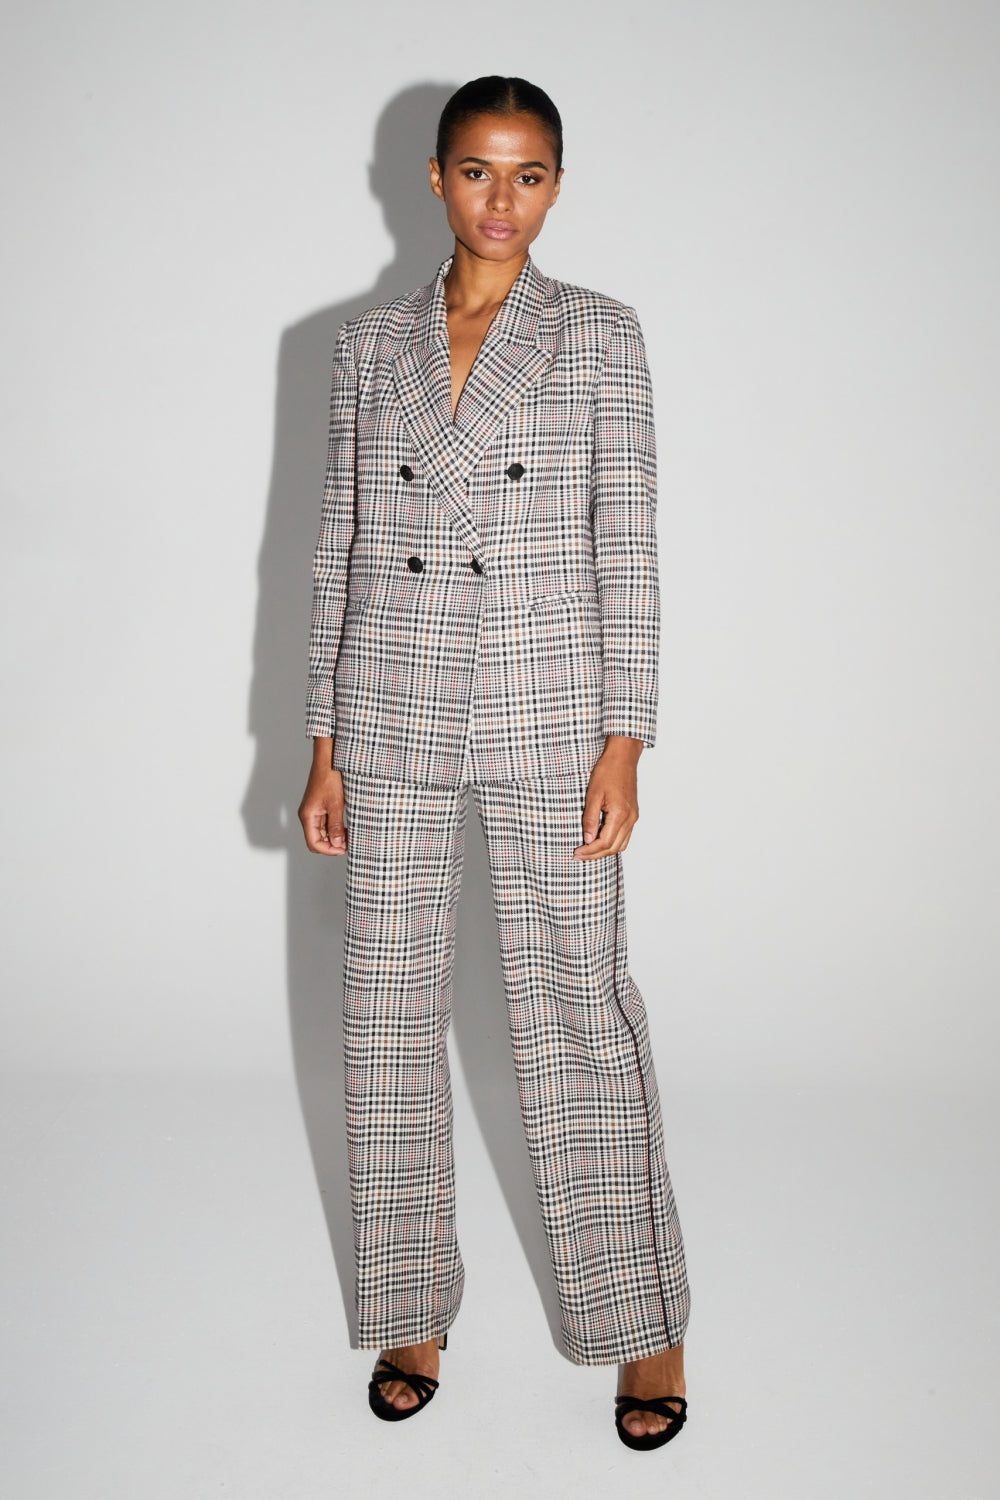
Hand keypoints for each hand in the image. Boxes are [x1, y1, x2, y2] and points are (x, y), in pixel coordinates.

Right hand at [298, 738, 346, 854]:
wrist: (329, 759)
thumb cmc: (330, 777)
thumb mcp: (336, 804)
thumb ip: (335, 826)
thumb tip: (336, 844)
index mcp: (308, 816)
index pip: (314, 843)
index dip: (328, 850)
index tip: (343, 849)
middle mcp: (308, 815)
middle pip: (317, 840)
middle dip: (332, 845)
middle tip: (349, 843)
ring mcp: (314, 811)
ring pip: (322, 833)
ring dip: (334, 837)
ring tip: (349, 835)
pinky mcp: (320, 807)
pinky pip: (325, 823)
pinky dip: (335, 828)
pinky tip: (346, 827)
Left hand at [573, 736, 642, 859]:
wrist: (622, 758)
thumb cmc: (608, 771)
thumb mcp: (593, 794)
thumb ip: (590, 819)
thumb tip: (587, 839)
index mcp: (620, 814)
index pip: (605, 842)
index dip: (590, 851)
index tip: (576, 853)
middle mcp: (630, 818)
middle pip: (614, 847)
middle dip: (595, 854)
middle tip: (578, 855)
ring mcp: (633, 817)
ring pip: (621, 844)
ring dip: (604, 851)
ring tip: (587, 852)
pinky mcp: (632, 814)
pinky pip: (624, 836)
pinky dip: (612, 843)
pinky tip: (599, 841)